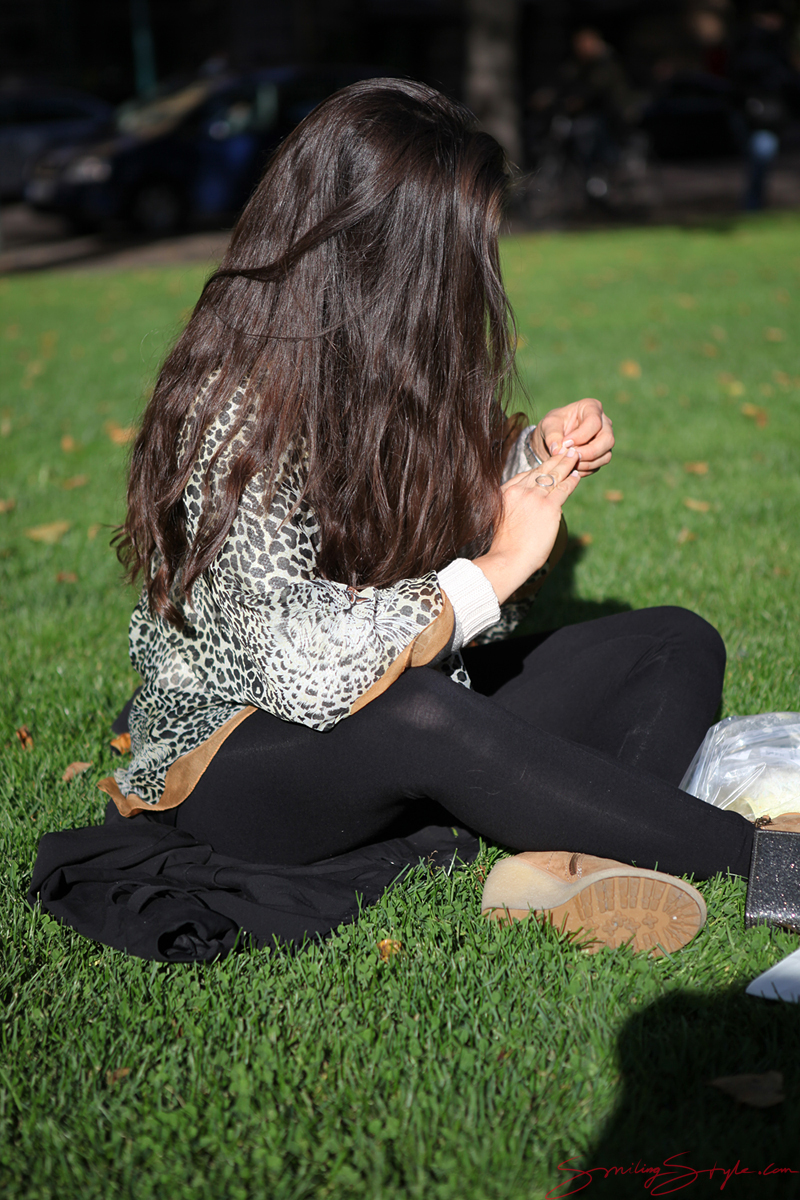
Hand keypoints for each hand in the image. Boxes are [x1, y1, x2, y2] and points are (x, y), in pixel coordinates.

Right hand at [473, 448, 579, 603]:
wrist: (507, 559)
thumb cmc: (504, 547)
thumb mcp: (500, 520)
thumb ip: (511, 508)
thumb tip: (522, 511)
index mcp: (506, 493)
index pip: (526, 475)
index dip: (539, 468)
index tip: (547, 464)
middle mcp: (520, 491)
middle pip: (541, 470)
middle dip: (555, 459)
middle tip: (565, 450)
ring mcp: (535, 497)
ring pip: (554, 475)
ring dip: (566, 464)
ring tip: (574, 456)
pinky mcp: (549, 507)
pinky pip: (564, 488)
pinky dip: (572, 480)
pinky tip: (577, 475)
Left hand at [530, 398, 613, 476]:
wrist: (552, 438)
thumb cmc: (552, 425)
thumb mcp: (548, 425)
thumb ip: (552, 435)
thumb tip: (557, 451)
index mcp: (591, 407)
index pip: (594, 422)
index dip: (581, 436)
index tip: (565, 443)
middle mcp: (604, 423)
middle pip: (607, 439)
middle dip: (589, 452)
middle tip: (571, 456)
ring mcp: (605, 440)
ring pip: (606, 455)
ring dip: (586, 463)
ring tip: (568, 463)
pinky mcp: (601, 455)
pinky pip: (598, 465)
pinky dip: (584, 470)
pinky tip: (571, 467)